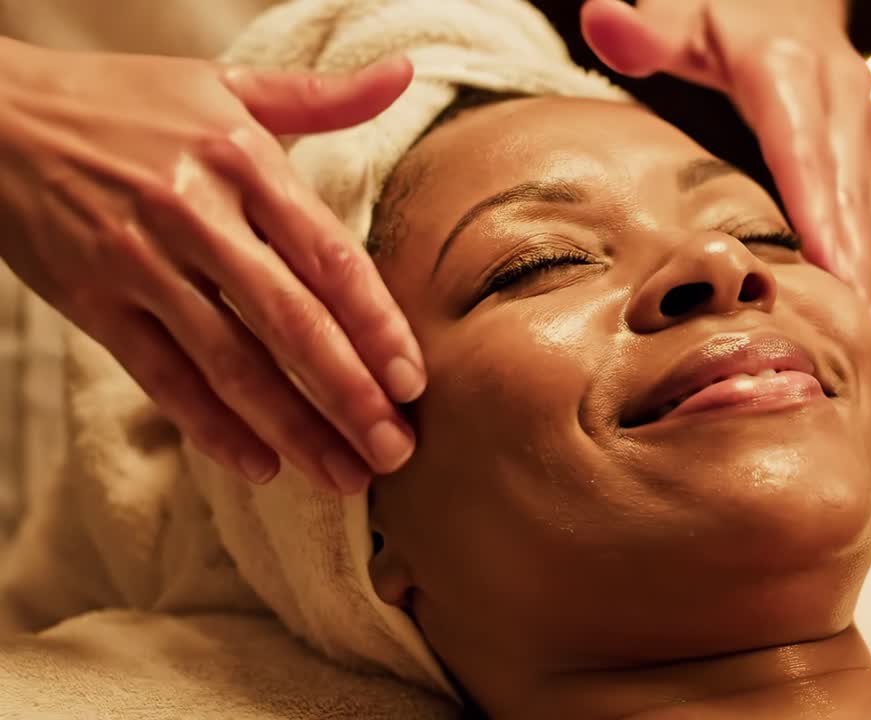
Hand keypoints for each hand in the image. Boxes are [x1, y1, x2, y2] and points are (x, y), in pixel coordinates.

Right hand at [0, 39, 423, 493]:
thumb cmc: (128, 103)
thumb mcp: (226, 85)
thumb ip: (322, 95)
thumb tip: (404, 74)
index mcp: (241, 161)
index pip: (327, 256)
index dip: (376, 324)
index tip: (412, 380)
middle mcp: (195, 215)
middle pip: (288, 322)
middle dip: (347, 394)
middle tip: (395, 448)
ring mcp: (139, 264)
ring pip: (229, 363)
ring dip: (292, 428)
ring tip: (344, 476)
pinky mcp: (91, 303)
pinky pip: (161, 378)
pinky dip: (210, 427)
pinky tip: (259, 465)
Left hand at [581, 0, 870, 303]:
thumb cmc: (721, 13)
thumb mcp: (680, 15)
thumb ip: (643, 32)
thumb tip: (600, 20)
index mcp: (785, 67)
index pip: (801, 146)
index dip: (815, 209)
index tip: (827, 266)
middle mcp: (835, 92)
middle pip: (841, 184)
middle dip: (850, 255)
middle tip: (853, 326)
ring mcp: (856, 118)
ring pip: (862, 199)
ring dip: (864, 263)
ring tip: (865, 332)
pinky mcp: (862, 142)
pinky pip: (864, 202)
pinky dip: (862, 251)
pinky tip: (859, 302)